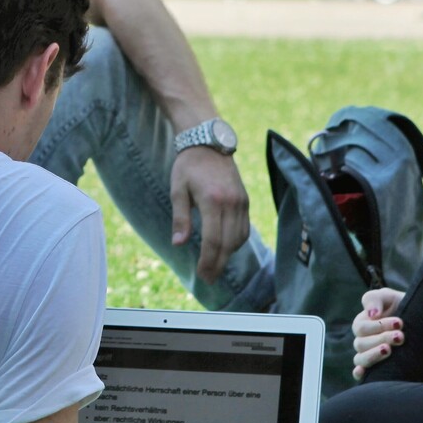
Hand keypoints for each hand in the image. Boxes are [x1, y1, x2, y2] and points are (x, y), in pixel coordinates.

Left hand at [169, 146, 249, 282]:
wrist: (209, 143)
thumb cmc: (189, 166)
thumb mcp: (177, 190)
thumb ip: (180, 217)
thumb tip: (179, 243)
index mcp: (213, 200)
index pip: (213, 240)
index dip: (208, 261)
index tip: (202, 274)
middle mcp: (231, 203)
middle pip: (228, 243)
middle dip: (218, 264)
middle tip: (208, 278)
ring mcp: (241, 202)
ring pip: (239, 238)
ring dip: (228, 255)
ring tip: (215, 266)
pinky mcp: (245, 200)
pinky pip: (244, 228)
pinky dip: (236, 242)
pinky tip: (225, 249)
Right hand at [351, 288, 406, 379]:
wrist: (422, 322)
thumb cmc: (403, 307)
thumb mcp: (389, 297)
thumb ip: (375, 298)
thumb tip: (372, 314)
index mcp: (363, 323)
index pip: (362, 328)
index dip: (379, 326)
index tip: (400, 322)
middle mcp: (363, 340)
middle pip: (361, 344)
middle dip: (382, 339)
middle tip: (401, 336)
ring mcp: (368, 355)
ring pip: (360, 359)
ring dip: (373, 355)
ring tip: (390, 351)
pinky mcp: (375, 368)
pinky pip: (360, 373)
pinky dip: (359, 373)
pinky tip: (364, 373)